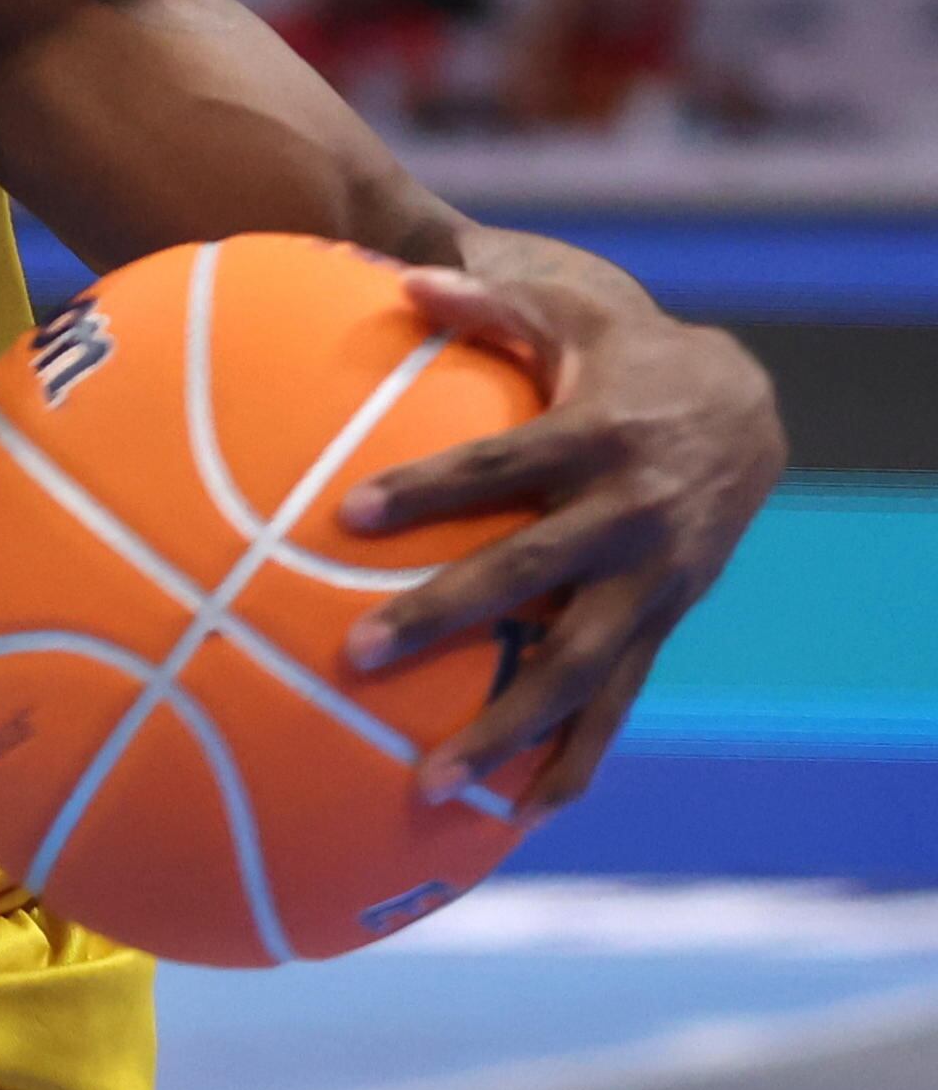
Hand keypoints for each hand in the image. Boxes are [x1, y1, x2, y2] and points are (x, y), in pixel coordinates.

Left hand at [337, 260, 786, 811]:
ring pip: (577, 668)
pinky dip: (575, 761)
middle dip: (446, 616)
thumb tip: (399, 276)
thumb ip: (486, 302)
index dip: (428, 489)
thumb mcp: (570, 314)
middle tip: (356, 654)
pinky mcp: (660, 626)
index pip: (500, 468)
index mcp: (598, 438)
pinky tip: (523, 813)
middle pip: (529, 576)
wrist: (745, 413)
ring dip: (506, 728)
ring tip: (429, 783)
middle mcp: (629, 519)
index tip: (345, 514)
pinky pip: (616, 704)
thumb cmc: (623, 357)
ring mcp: (650, 585)